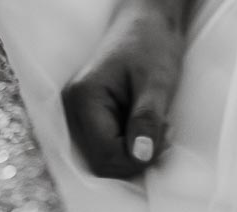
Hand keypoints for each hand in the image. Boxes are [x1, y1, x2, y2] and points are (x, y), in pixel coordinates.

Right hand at [61, 0, 186, 178]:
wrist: (147, 22)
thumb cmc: (152, 45)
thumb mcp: (156, 83)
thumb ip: (147, 120)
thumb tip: (141, 157)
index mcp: (83, 99)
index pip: (105, 156)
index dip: (136, 159)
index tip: (165, 138)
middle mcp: (71, 110)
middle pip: (101, 164)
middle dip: (136, 159)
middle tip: (164, 134)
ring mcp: (77, 116)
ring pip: (104, 160)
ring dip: (133, 155)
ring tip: (157, 129)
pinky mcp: (88, 119)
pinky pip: (106, 149)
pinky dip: (128, 147)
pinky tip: (145, 129)